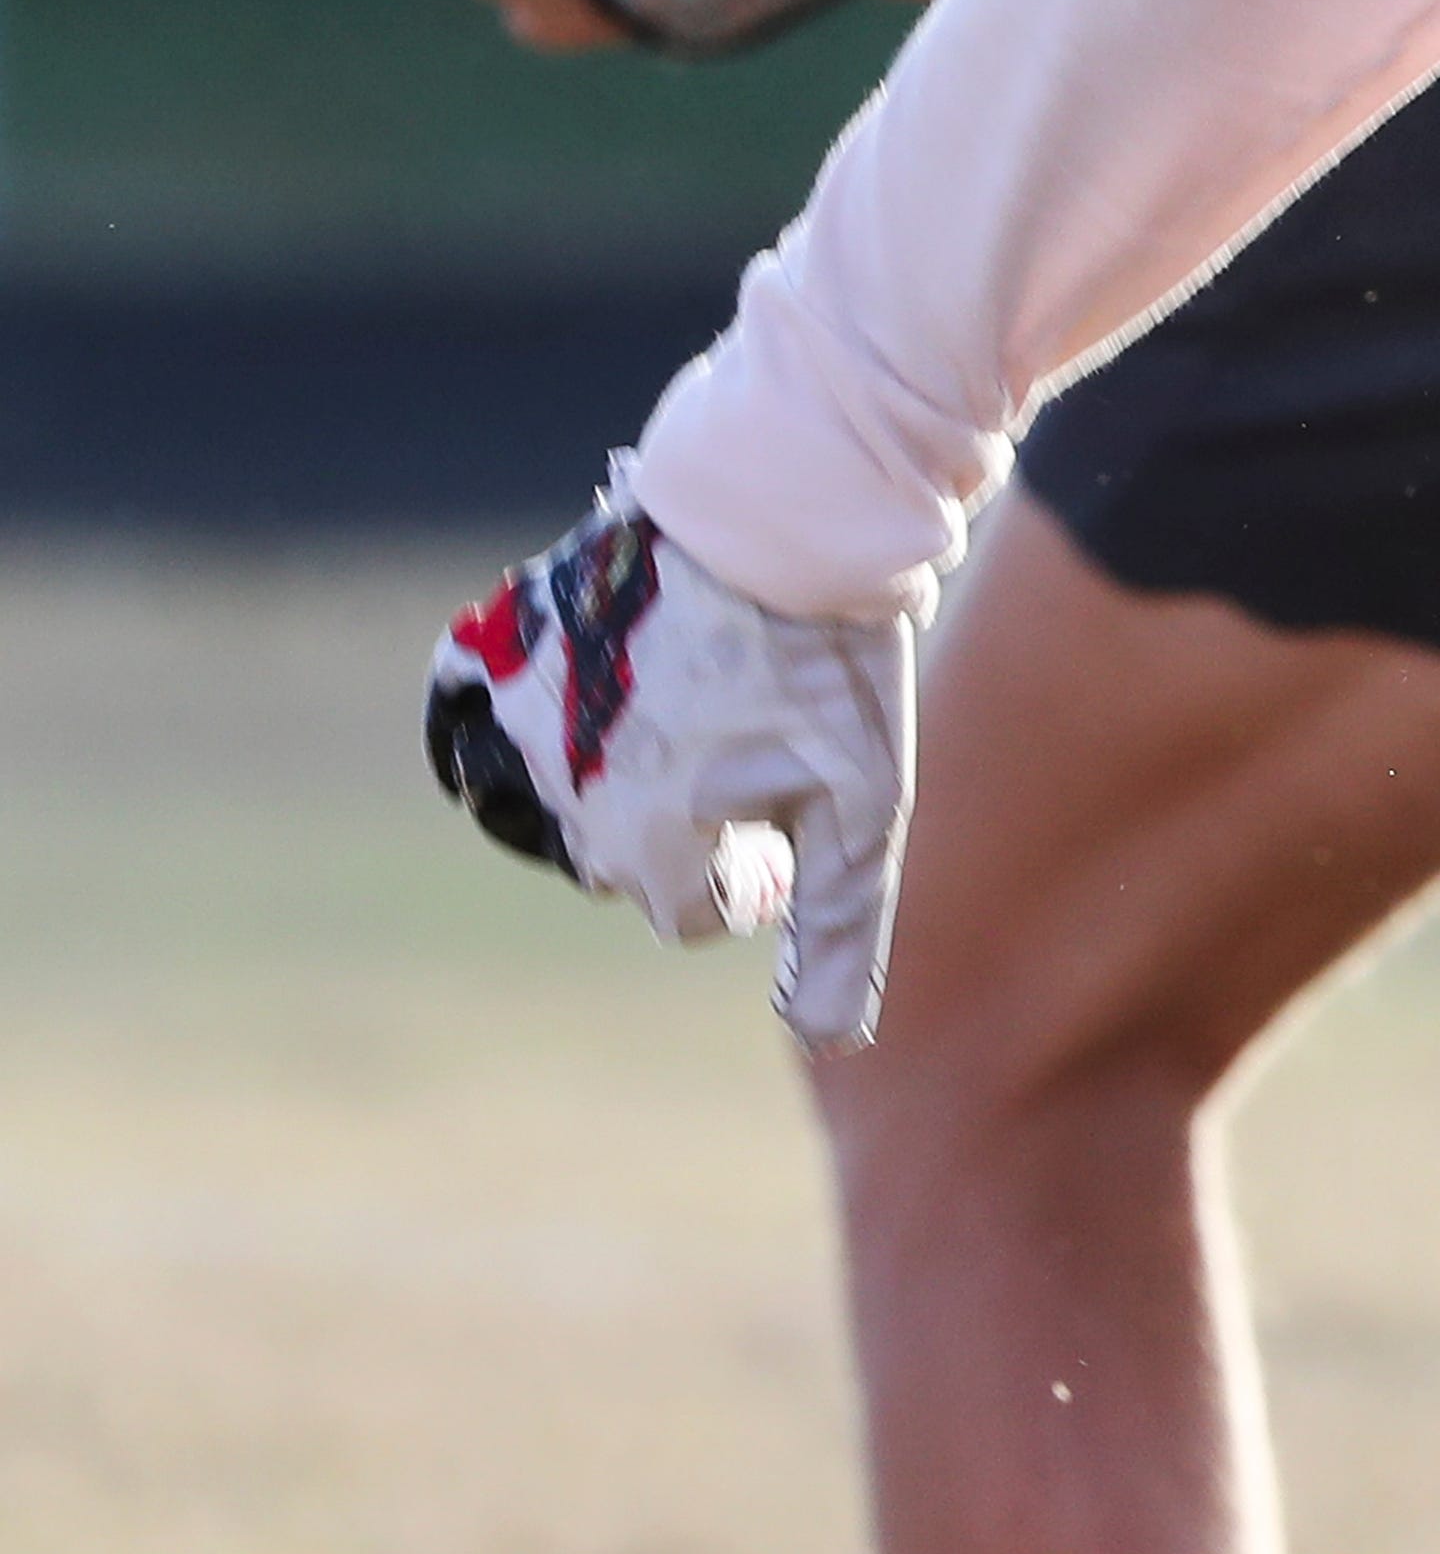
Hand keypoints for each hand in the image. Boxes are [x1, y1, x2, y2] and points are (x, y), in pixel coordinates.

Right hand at [424, 462, 915, 1049]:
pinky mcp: (494, 652)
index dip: (763, 868)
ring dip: (606, 785)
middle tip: (754, 744)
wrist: (783, 505)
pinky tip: (574, 700)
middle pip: (624, 858)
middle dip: (688, 826)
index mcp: (647, 849)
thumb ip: (840, 933)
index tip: (799, 801)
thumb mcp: (862, 804)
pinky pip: (465, 722)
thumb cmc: (831, 660)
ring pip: (549, 802)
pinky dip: (507, 727)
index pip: (698, 910)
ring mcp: (515, 724)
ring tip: (684, 720)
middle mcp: (561, 803)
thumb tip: (832, 1048)